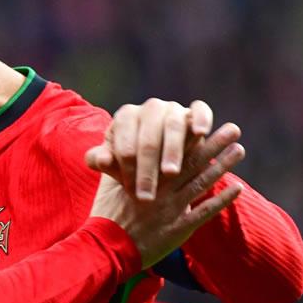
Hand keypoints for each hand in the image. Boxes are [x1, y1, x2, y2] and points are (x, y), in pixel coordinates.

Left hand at [85, 99, 213, 200]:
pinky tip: (201, 133)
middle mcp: (149, 108)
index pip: (124, 144)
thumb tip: (102, 159)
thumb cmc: (133, 159)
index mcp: (126, 116)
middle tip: (146, 194)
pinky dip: (202, 118)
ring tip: (169, 173)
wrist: (162, 152)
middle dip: (146, 169)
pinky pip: (200, 110)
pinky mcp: (195, 111)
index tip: (129, 190)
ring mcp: (173, 107)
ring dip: (172, 151)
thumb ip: (101, 160)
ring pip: (173, 126)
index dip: (126, 169)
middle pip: (147, 138)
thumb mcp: (114, 162)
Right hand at [90, 122, 244, 268]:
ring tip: (239, 149)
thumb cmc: (107, 214)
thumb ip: (117, 166)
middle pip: (192, 162)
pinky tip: (238, 188)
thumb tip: (111, 147)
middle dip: (214, 144)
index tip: (204, 120)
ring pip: (201, 183)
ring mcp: (172, 209)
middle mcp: (162, 189)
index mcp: (146, 176)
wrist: (107, 248)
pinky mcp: (179, 228)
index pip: (171, 151)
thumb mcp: (108, 184)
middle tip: (233, 128)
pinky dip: (222, 200)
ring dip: (222, 166)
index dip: (189, 136)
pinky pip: (204, 212)